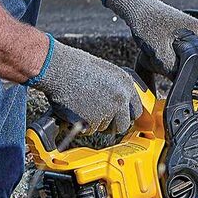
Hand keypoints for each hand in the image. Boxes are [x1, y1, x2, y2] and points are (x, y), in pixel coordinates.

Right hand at [32, 40, 146, 137]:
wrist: (59, 68)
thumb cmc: (77, 67)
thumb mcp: (106, 73)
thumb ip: (117, 90)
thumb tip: (121, 106)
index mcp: (126, 85)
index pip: (137, 110)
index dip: (126, 115)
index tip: (120, 118)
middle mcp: (120, 99)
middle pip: (123, 125)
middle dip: (112, 125)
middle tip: (99, 118)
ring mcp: (107, 111)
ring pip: (103, 128)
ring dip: (93, 122)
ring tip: (82, 105)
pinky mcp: (92, 121)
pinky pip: (89, 130)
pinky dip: (81, 125)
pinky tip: (75, 110)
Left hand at [101, 0, 197, 76]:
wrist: (136, 7)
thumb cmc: (146, 22)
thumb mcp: (158, 49)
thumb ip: (171, 67)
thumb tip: (178, 79)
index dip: (185, 71)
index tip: (168, 66)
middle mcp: (197, 32)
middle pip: (191, 63)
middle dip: (175, 65)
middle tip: (159, 55)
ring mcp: (189, 34)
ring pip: (182, 60)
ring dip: (168, 60)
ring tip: (156, 49)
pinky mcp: (181, 36)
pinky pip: (176, 54)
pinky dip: (165, 56)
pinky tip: (156, 48)